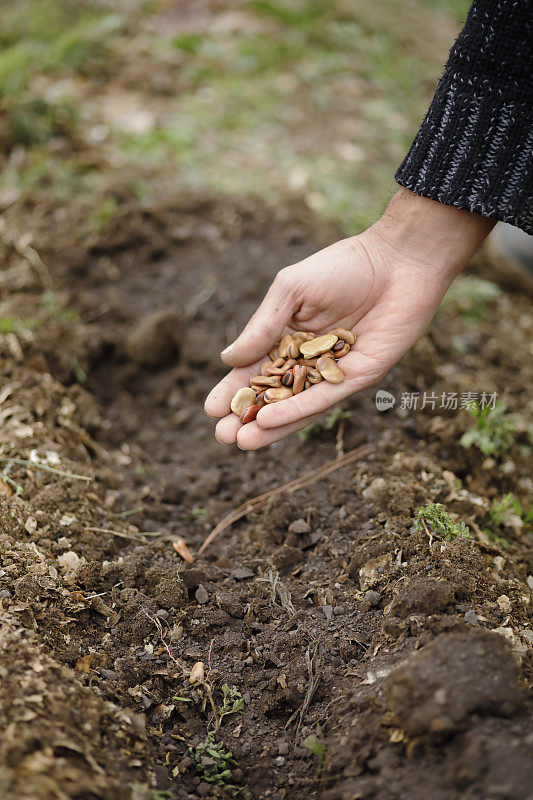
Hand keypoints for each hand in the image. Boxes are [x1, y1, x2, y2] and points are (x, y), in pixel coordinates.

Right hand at [205, 190, 493, 448]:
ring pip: (297, 405)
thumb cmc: (342, 266)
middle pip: (274, 395)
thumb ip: (262, 327)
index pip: (256, 370)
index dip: (234, 391)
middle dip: (248, 416)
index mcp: (290, 337)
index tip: (210, 410)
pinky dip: (297, 412)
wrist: (398, 259)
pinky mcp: (360, 377)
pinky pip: (324, 399)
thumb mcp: (290, 291)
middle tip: (222, 436)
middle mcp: (311, 359)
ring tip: (241, 441)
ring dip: (270, 426)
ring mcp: (335, 371)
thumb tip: (228, 360)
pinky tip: (270, 421)